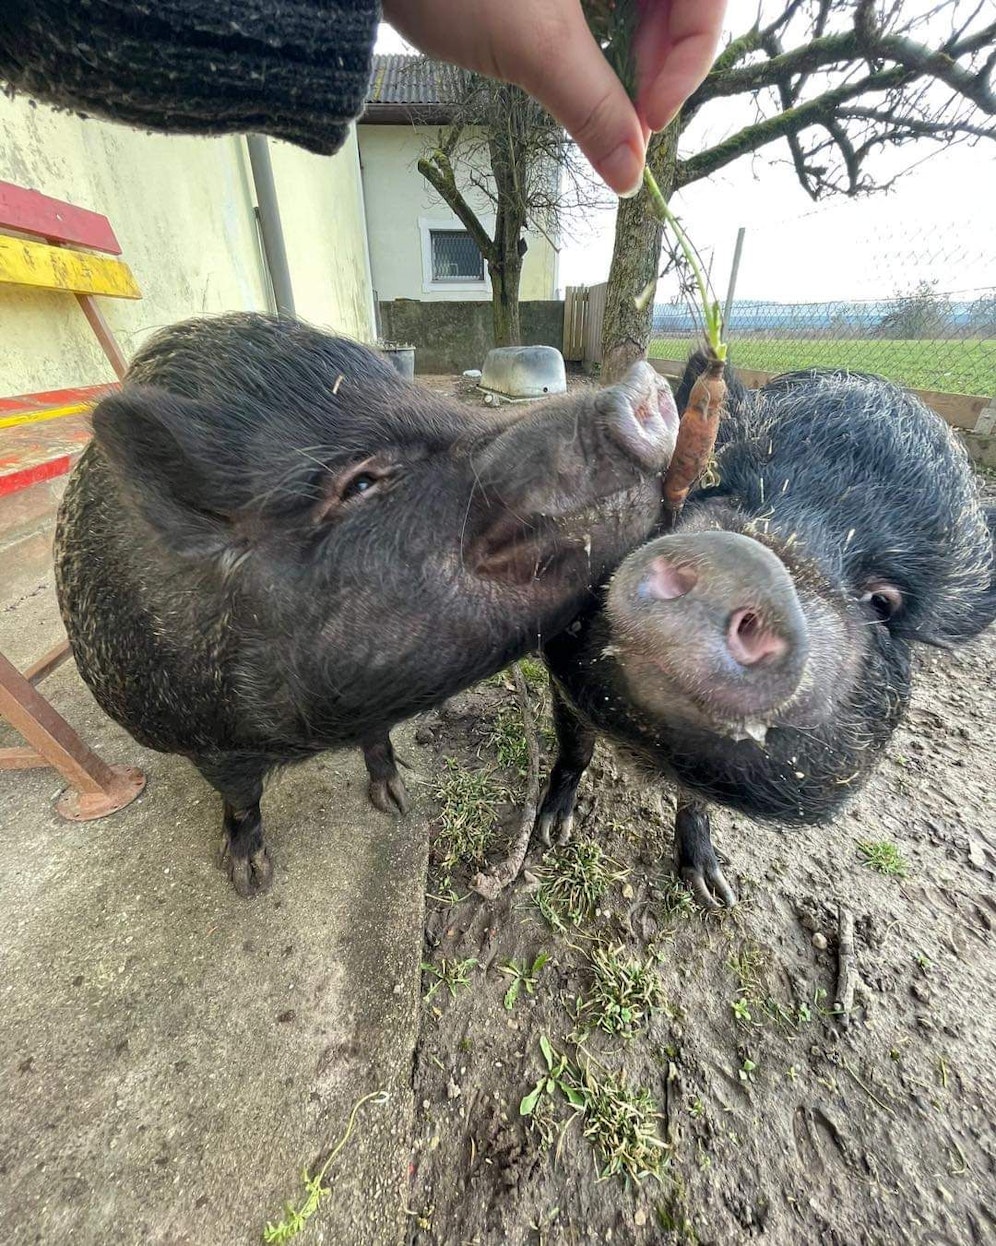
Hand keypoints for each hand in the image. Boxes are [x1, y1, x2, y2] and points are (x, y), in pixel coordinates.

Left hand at [381, 0, 726, 195]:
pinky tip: (581, 66)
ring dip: (632, 52)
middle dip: (658, 60)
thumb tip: (630, 171)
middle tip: (628, 119)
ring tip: (605, 100)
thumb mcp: (530, 45)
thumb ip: (591, 106)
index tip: (652, 118)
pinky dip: (603, 33)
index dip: (690, 57)